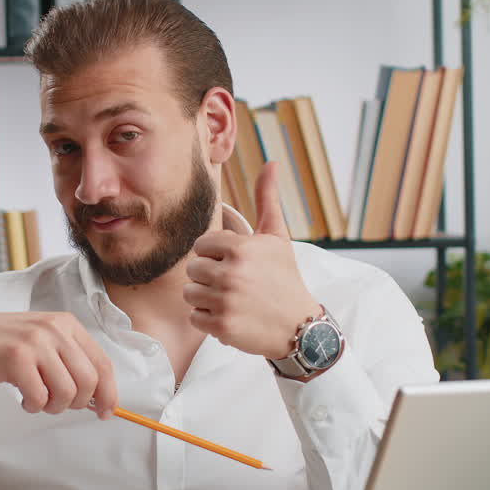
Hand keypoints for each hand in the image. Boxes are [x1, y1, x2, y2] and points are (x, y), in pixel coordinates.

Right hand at [0, 312, 118, 418]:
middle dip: (78, 403)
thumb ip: (71, 362)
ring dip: (53, 407)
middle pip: (88, 381)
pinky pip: (39, 397)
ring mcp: (34, 342)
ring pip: (66, 392)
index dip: (109, 393)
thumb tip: (101, 397)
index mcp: (66, 323)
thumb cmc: (4, 348)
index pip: (102, 363)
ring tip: (38, 400)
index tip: (106, 411)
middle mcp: (53, 328)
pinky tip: (24, 399)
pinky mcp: (15, 358)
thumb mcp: (44, 343)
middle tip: (59, 404)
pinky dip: (33, 406)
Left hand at [184, 161, 321, 358]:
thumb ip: (267, 199)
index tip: (235, 263)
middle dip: (209, 276)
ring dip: (207, 298)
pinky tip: (231, 316)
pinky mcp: (221, 327)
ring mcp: (225, 301)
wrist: (298, 326)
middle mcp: (231, 273)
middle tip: (234, 284)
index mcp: (240, 248)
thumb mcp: (277, 237)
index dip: (216, 255)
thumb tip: (270, 163)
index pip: (201, 245)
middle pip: (192, 269)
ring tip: (232, 300)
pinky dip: (209, 320)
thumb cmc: (284, 277)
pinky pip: (195, 317)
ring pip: (190, 293)